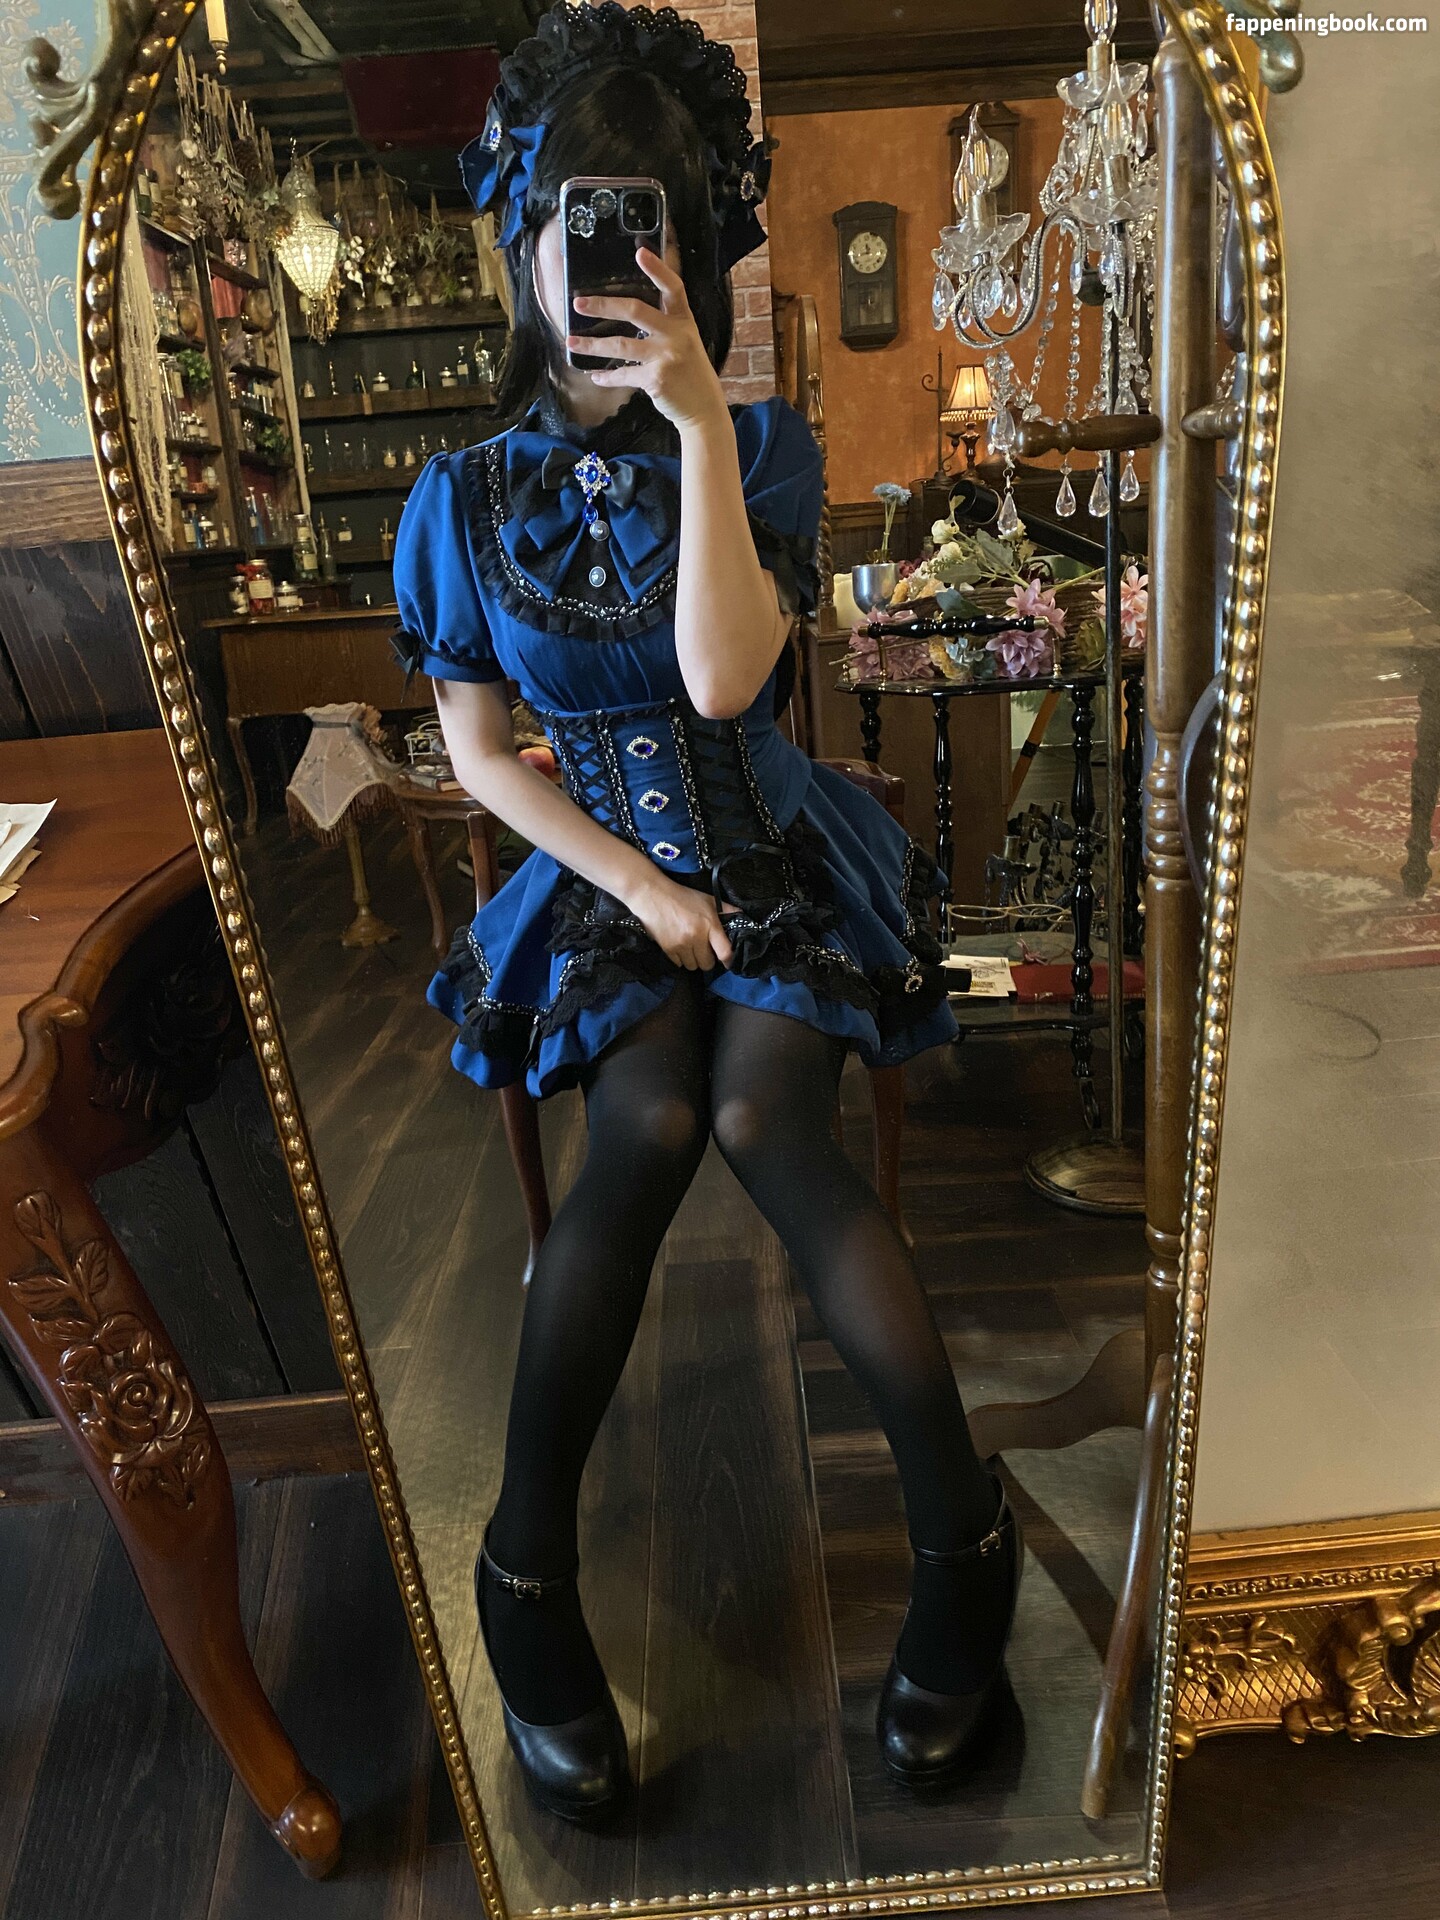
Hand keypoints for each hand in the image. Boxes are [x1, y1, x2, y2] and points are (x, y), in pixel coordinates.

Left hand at [570, 247, 727, 432]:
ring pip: (621, 345)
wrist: (703, 409)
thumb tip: (629, 311)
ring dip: (593, 345)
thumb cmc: (691, 374)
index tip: (640, 252)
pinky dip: (607, 377)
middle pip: (635, 311)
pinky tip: (596, 376)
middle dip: (603, 305)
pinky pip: (623, 374)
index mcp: (683, 321)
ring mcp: (666, 357)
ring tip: (572, 342)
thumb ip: (664, 325)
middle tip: (578, 303)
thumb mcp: (686, 342)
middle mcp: (676, 335)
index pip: (673, 288)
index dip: (657, 269)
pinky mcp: (655, 380)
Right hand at [622, 869, 734, 970]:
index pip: (725, 952)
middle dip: (707, 959)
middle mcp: (696, 937)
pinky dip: (681, 958)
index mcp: (709, 925)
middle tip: (704, 949)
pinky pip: (679, 964)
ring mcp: (681, 945)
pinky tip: (679, 945)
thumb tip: (742, 918)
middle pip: (707, 964)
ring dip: (693, 960)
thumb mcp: (708, 900)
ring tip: (690, 947)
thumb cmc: (683, 896)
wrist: (653, 896)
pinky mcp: (668, 949)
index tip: (728, 962)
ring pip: (692, 966)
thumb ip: (727, 910)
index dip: (728, 961)